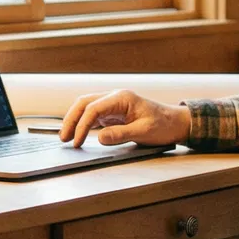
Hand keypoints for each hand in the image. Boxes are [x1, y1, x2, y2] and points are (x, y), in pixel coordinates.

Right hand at [58, 90, 191, 148]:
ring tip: (66, 137)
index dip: (82, 125)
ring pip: (86, 107)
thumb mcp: (144, 132)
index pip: (93, 109)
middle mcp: (115, 97)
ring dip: (74, 120)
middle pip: (84, 103)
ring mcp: (113, 104)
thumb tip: (99, 138)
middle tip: (63, 137)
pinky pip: (93, 115)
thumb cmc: (163, 125)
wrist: (175, 123)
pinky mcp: (113, 112)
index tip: (77, 141)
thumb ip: (121, 134)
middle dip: (71, 119)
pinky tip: (77, 134)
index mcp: (122, 98)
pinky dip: (83, 123)